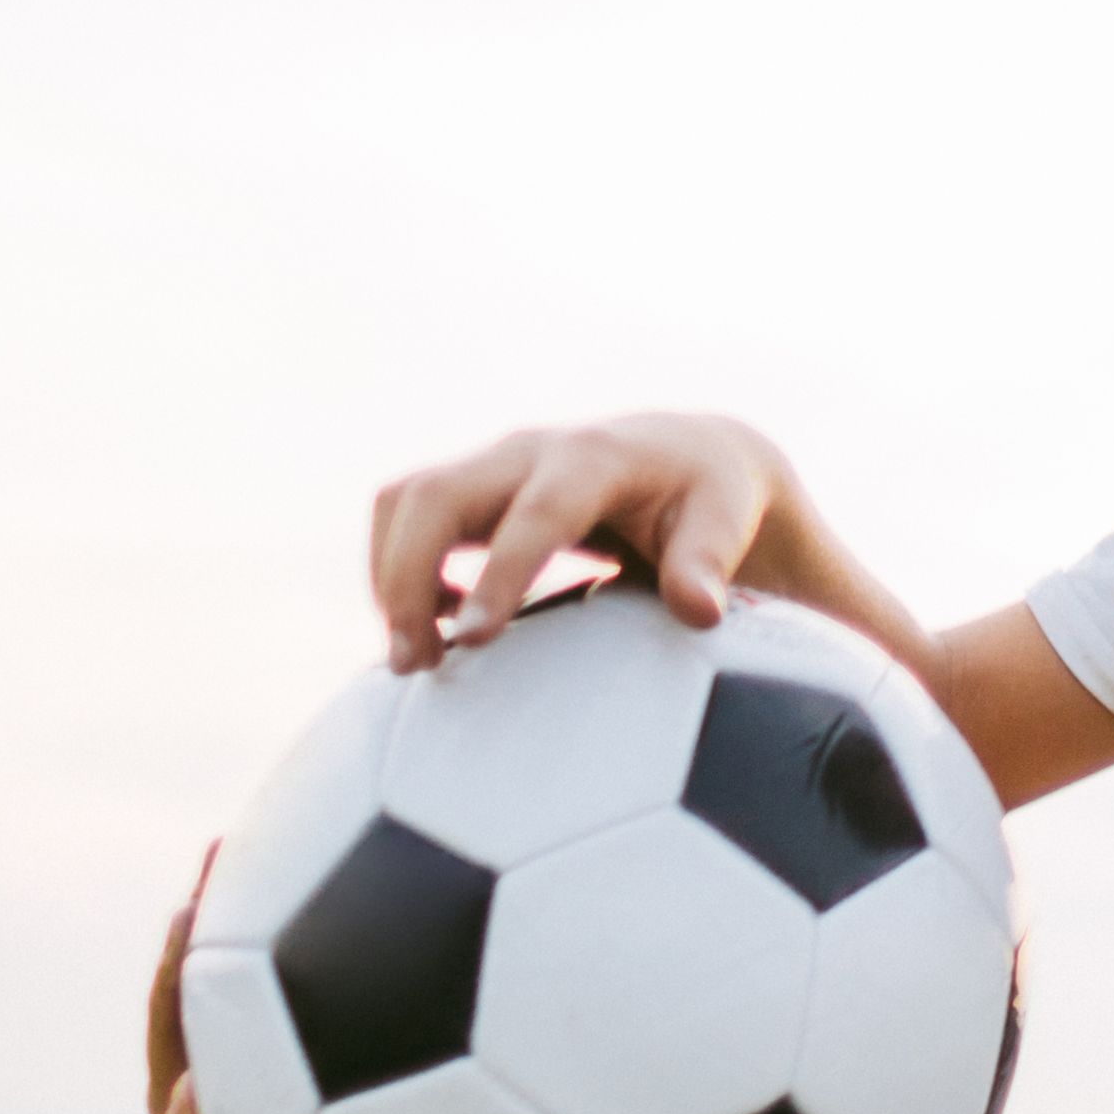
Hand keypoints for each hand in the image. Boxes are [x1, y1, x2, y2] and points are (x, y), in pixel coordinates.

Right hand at [365, 413, 811, 669]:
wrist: (688, 454)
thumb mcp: (724, 521)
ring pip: (404, 502)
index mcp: (595, 458)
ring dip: (389, 578)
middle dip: (406, 577)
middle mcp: (530, 451)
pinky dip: (399, 571)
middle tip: (415, 662)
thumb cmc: (709, 498)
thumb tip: (699, 612)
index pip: (535, 513)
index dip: (499, 573)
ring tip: (415, 657)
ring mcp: (492, 465)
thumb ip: (708, 562)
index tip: (472, 639)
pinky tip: (435, 629)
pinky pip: (405, 516)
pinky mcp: (471, 488)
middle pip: (434, 495)